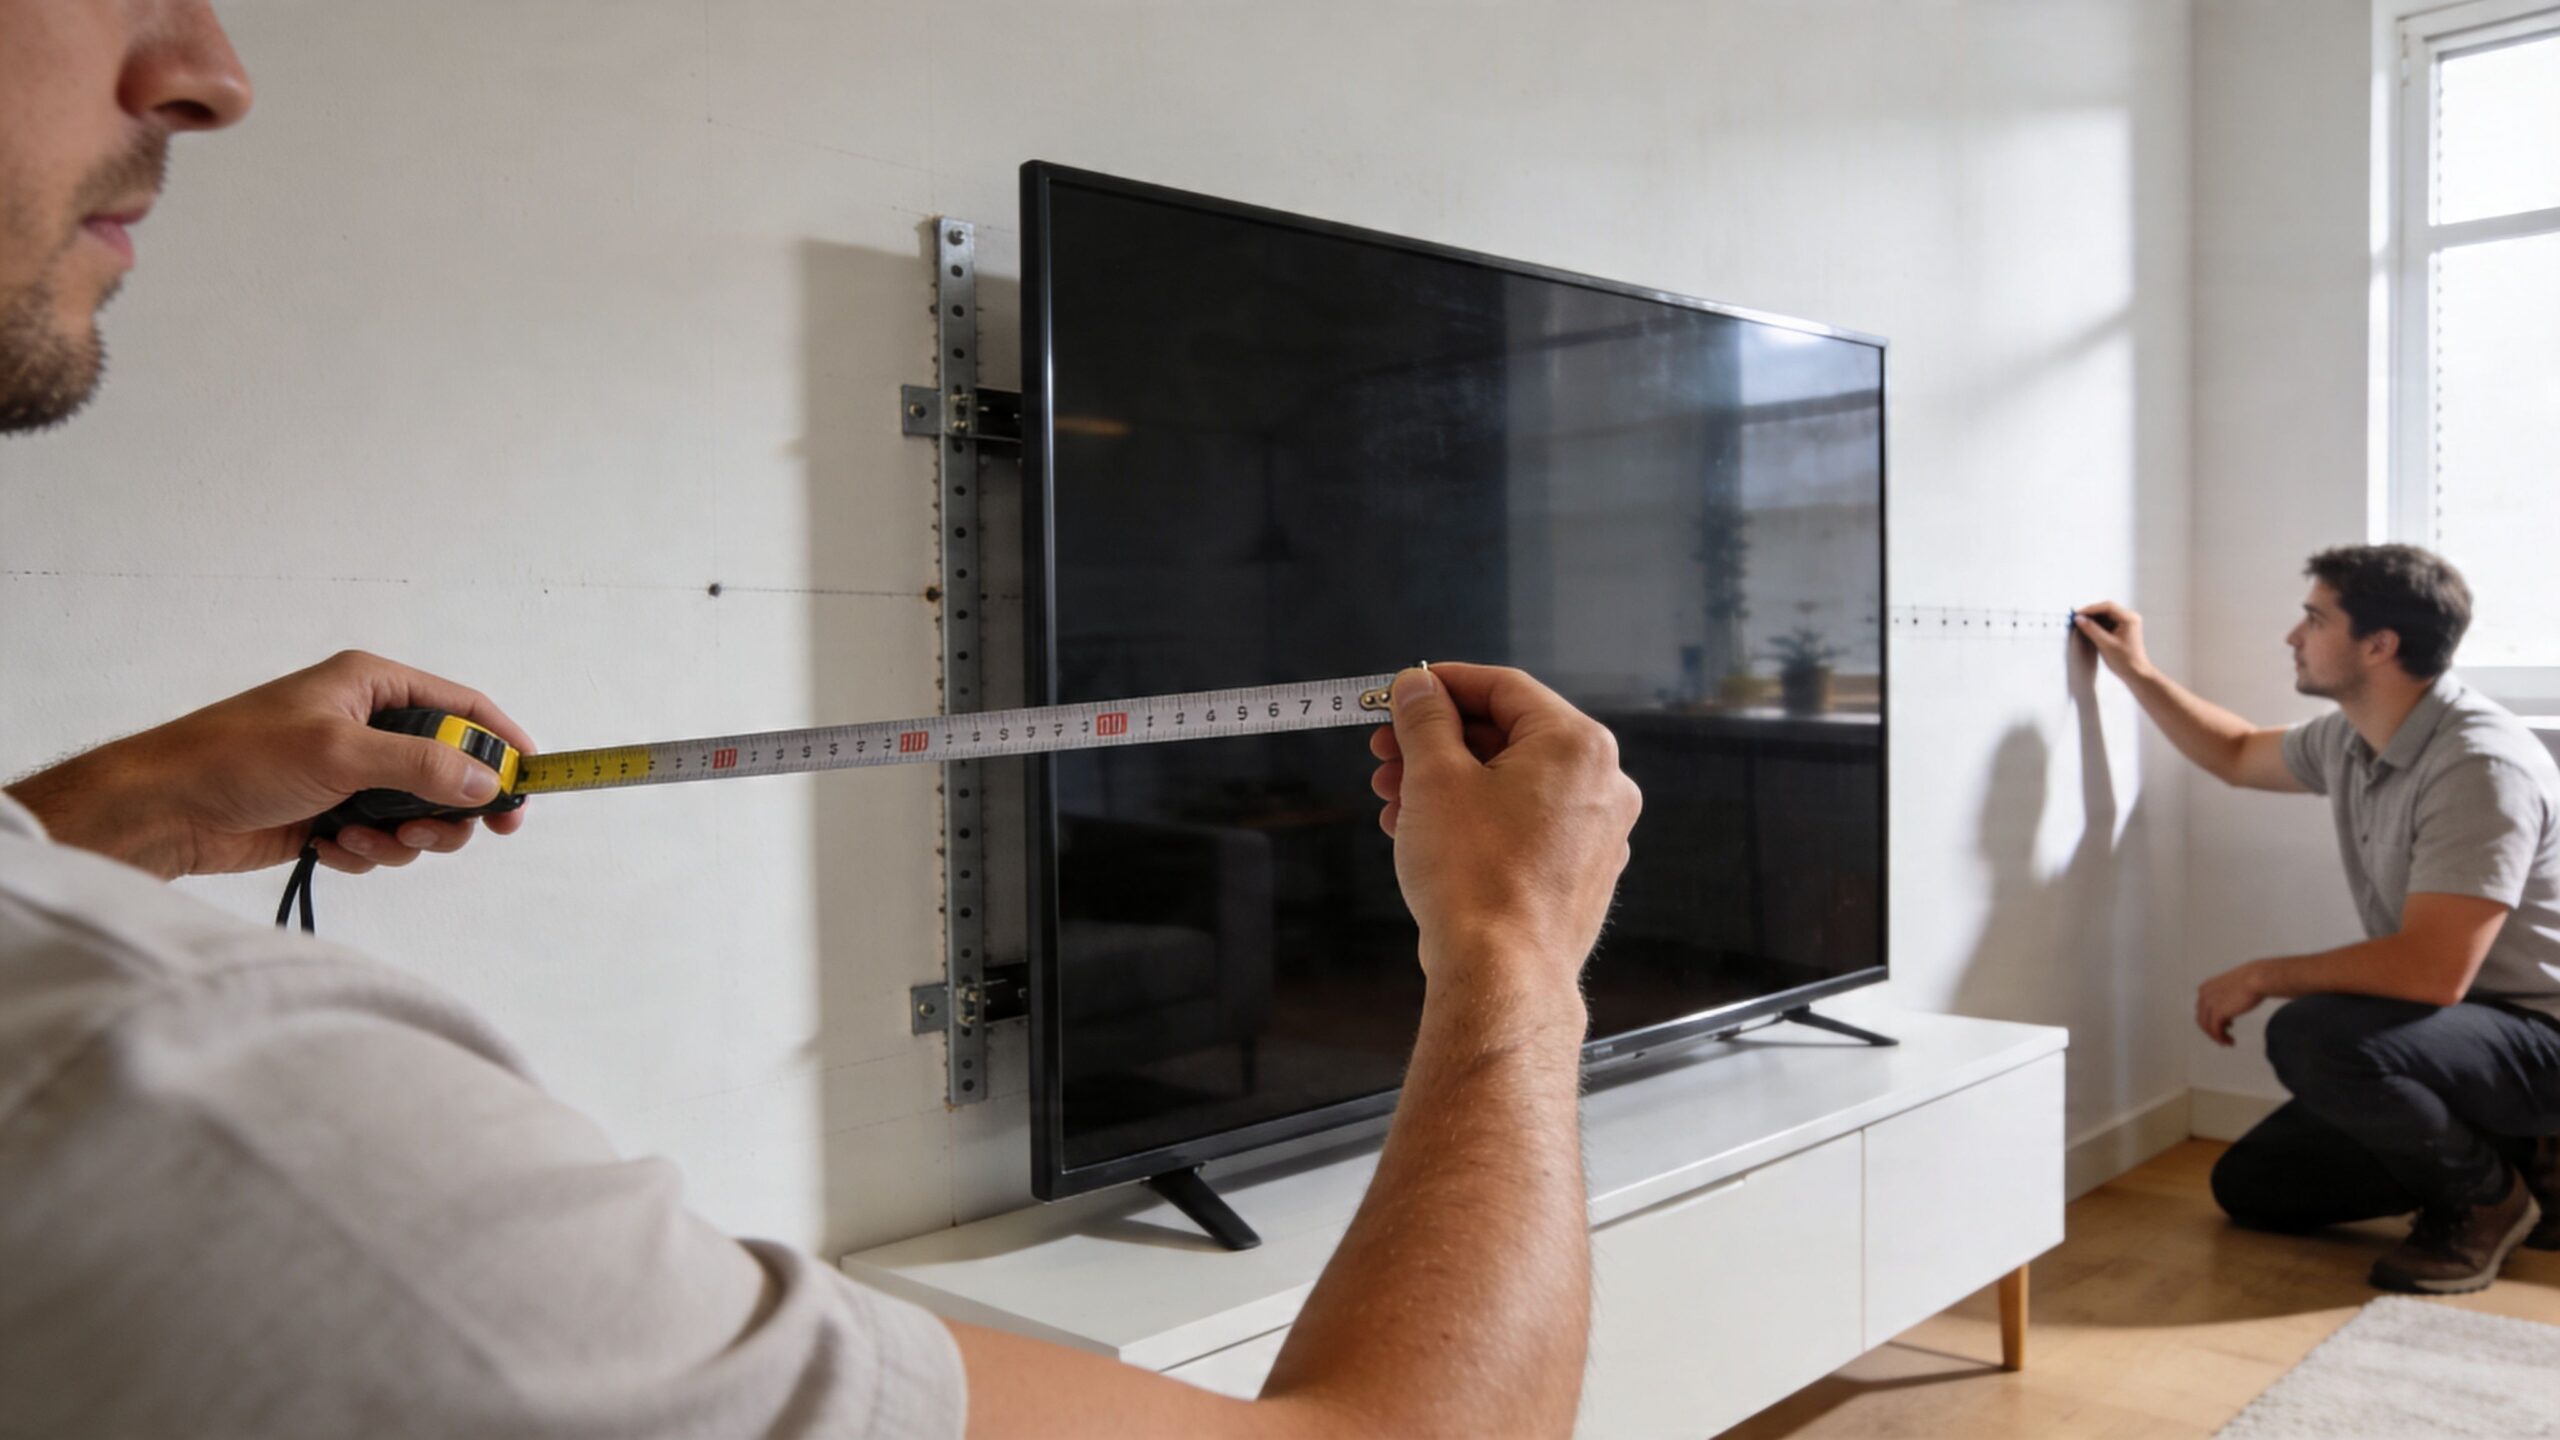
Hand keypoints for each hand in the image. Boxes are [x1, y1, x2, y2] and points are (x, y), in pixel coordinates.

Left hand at [6, 650, 533, 879]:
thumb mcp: (341, 753)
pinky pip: (382, 840)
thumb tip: (490, 783)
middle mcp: (367, 724)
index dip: (501, 744)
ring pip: (419, 812)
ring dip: (401, 837)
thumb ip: (423, 765)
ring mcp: (350, 773)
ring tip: (359, 840)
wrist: (163, 810)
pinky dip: (365, 852)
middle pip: (449, 769)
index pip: (463, 706)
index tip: (528, 785)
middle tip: (450, 833)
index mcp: (373, 685)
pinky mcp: (332, 815)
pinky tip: (328, 846)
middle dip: (448, 808)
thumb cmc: (238, 758)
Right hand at [1367, 664, 1640, 988]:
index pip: (1505, 688)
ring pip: (1511, 785)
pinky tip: (1422, 832)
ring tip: (1392, 798)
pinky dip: (1475, 819)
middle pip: (1508, 738)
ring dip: (1447, 783)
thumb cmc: (1474, 877)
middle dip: (1438, 743)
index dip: (1444, 685)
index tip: (1403, 693)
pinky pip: (1523, 826)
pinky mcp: (1577, 874)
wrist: (1501, 975)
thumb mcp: (1434, 778)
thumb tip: (1417, 687)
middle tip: (1386, 751)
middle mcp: (1602, 785)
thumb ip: (1425, 720)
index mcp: (1577, 746)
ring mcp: (1595, 834)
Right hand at [2071, 601, 2153, 682]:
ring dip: (2094, 619)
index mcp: (2129, 619)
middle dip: (2091, 614)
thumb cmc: (2125, 660)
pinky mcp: (2122, 629)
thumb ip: (2091, 629)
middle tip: (2077, 619)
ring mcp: (2126, 623)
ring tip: (2081, 624)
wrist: (2135, 673)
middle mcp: (2129, 618)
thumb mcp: (2105, 644)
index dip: (2091, 609)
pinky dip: (2098, 625)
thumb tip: (2079, 619)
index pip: (2107, 607)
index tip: (2078, 614)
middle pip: (2107, 609)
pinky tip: (2089, 629)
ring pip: (2106, 616)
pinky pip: (2108, 622)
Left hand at [2195, 961, 2269, 1045]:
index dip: (2211, 1020)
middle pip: (2202, 1019)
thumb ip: (2226, 998)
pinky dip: (2221, 1038)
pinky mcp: (2217, 1013)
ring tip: (2229, 1042)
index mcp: (2205, 988)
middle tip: (2225, 1037)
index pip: (2202, 1010)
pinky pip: (2215, 1030)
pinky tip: (2231, 1042)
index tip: (2226, 1026)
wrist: (2258, 979)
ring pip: (2207, 1027)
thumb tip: (2228, 1011)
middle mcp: (2203, 996)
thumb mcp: (2232, 988)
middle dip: (2213, 1030)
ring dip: (2217, 1037)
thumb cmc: (2251, 981)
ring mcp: (2209, 1004)